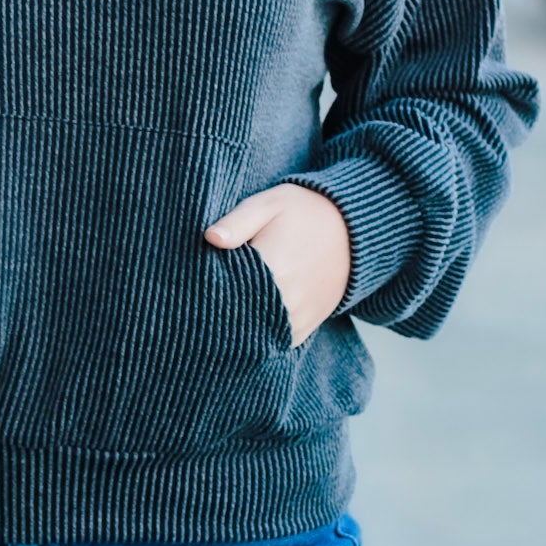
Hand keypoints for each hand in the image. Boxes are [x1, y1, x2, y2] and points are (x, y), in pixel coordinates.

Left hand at [204, 183, 350, 346]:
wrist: (353, 229)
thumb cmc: (303, 211)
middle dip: (220, 312)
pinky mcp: (308, 324)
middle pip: (240, 318)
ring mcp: (299, 315)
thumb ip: (239, 221)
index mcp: (273, 266)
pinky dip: (261, 335)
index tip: (192, 288)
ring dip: (240, 327)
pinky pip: (278, 341)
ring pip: (258, 335)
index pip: (227, 292)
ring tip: (220, 315)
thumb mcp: (269, 203)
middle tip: (198, 305)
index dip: (206, 292)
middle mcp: (287, 298)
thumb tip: (210, 238)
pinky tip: (246, 323)